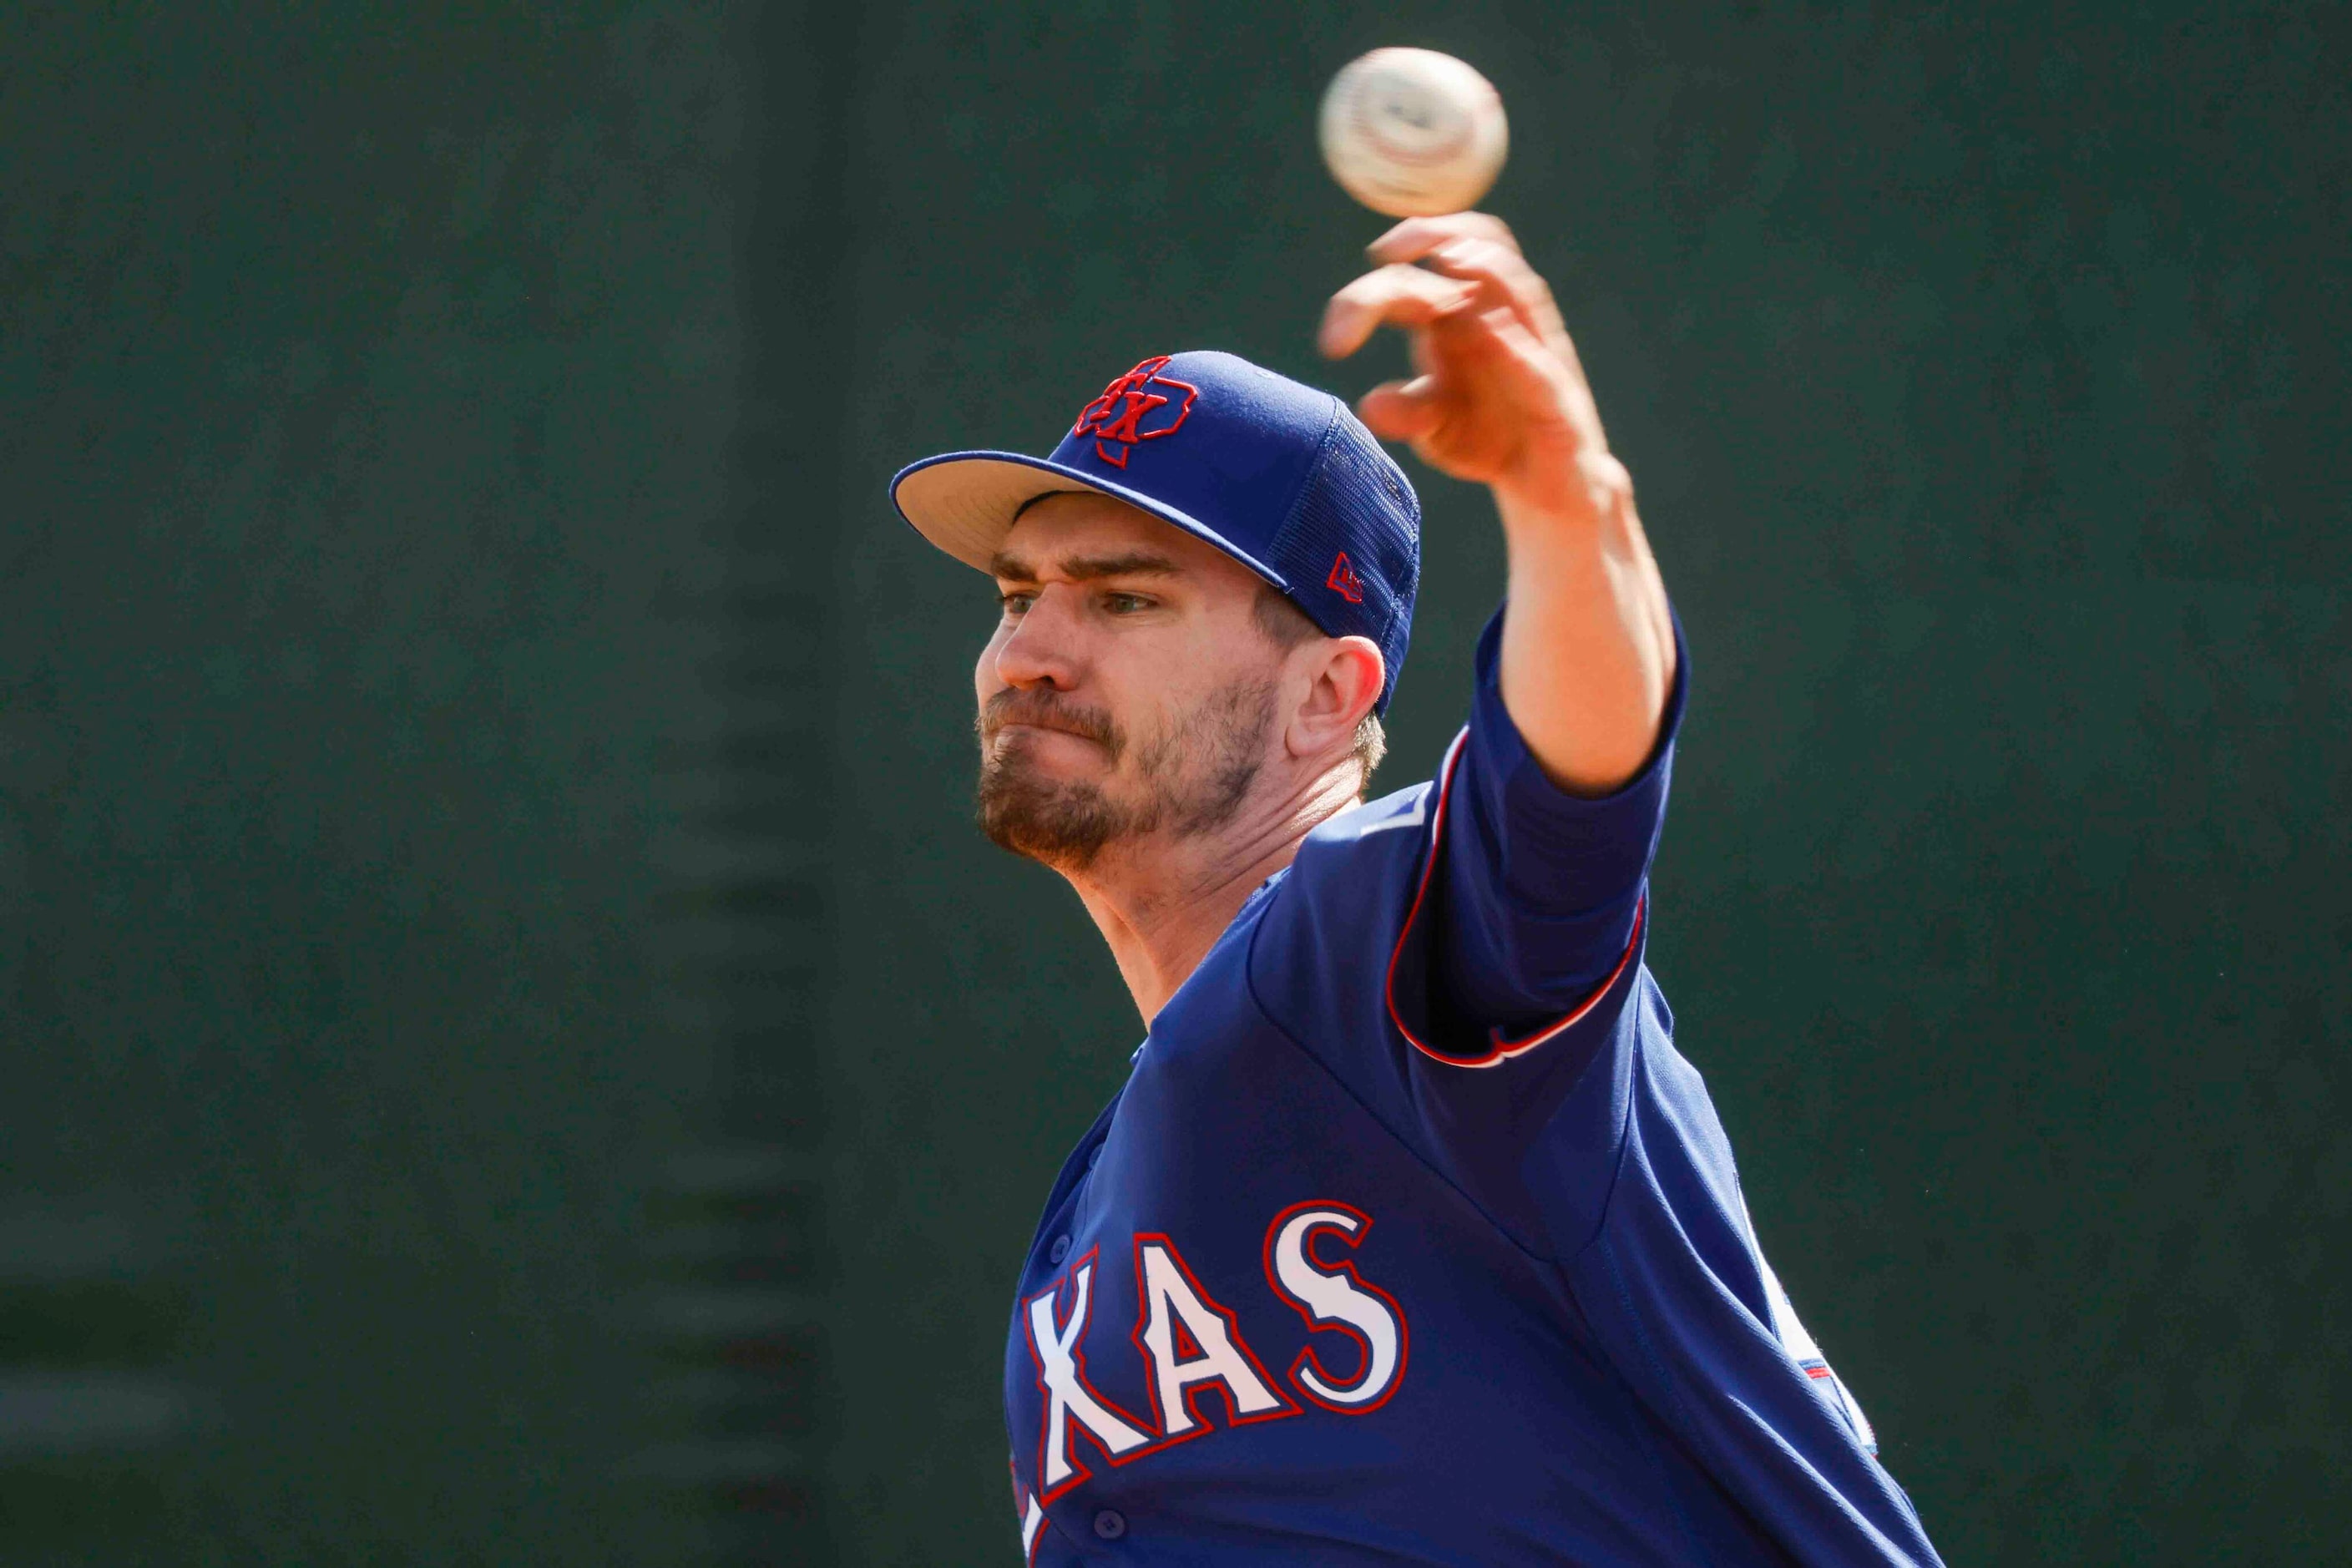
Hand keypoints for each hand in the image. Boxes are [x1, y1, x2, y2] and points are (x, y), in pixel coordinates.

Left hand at [1317, 214, 1628, 520]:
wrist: (1544, 486)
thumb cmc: (1487, 439)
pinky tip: (1486, 328)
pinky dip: (1512, 339)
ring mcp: (1533, 346)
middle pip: (1473, 244)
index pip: (1411, 279)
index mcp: (1457, 319)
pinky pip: (1538, 358)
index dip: (1366, 300)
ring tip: (1445, 258)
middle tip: (1385, 253)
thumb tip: (1370, 405)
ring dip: (1484, 264)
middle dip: (1431, 233)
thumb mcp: (1434, 428)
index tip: (1334, 342)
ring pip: (1518, 283)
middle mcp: (1497, 317)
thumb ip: (1406, 412)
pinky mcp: (1555, 390)